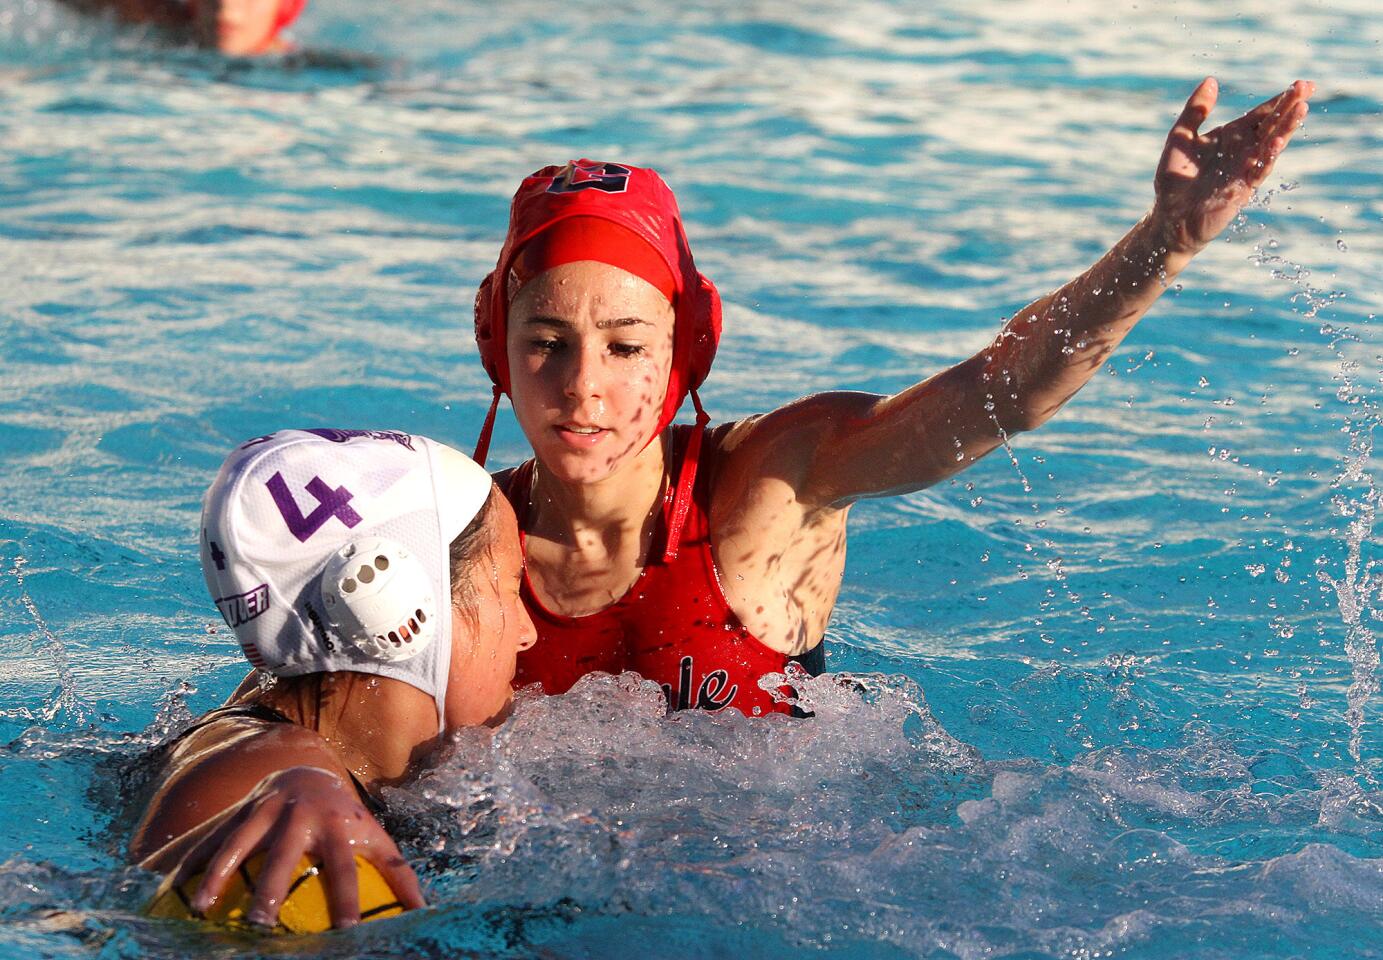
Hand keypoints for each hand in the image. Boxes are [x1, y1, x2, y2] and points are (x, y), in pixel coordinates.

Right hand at [171, 766, 424, 928]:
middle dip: (270, 888)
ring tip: (203, 910)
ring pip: (237, 843)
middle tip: (261, 925)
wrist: (307, 774)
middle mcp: (300, 817)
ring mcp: (265, 811)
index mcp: (338, 827)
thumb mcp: (376, 839)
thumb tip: (424, 913)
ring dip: (219, 875)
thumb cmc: (347, 820)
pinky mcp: (238, 811)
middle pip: (283, 856)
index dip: (347, 899)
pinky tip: (169, 892)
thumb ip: (398, 874)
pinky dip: (190, 863)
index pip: (344, 869)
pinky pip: (210, 838)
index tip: (345, 932)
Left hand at [1152, 77, 1313, 254]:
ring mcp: (1245, 169)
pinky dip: (1267, 156)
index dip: (1281, 99)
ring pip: (1272, 144)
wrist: (1169, 216)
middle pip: (1272, 124)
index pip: (1262, 114)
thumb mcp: (1180, 137)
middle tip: (1307, 87)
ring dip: (1286, 127)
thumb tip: (1211, 80)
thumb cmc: (1174, 178)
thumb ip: (1195, 111)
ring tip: (1301, 108)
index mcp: (1233, 135)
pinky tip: (1276, 141)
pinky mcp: (1242, 188)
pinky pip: (1259, 170)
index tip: (1301, 84)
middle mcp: (1244, 150)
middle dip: (1290, 106)